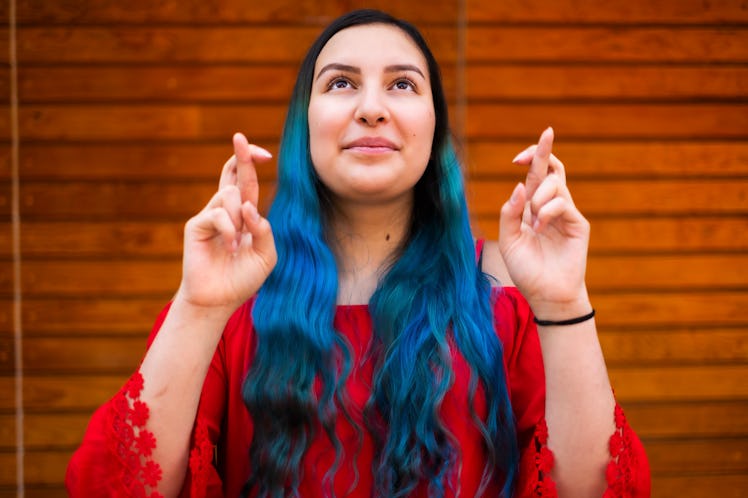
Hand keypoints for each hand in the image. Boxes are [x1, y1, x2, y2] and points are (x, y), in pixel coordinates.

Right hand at [177, 132, 276, 310]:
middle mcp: (225, 211)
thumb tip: (251, 208)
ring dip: (240, 217)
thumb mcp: (266, 255)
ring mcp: (210, 216)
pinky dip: (230, 230)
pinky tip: (230, 247)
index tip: (263, 152)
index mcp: (244, 215)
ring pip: (230, 196)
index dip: (251, 163)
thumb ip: (264, 230)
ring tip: (238, 244)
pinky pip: (218, 215)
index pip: (246, 181)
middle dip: (241, 155)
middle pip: (232, 174)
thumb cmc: (243, 279)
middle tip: (241, 137)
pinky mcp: (196, 225)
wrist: (219, 300)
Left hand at [498, 127, 590, 317]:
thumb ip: (509, 214)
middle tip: (544, 136)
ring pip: (555, 184)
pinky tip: (539, 228)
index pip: (535, 175)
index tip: (518, 157)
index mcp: (531, 208)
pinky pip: (561, 203)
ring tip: (533, 222)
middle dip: (543, 151)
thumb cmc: (526, 270)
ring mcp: (566, 214)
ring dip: (538, 197)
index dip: (532, 158)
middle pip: (551, 169)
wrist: (545, 294)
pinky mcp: (578, 224)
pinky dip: (546, 211)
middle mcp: (550, 207)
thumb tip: (519, 185)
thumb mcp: (508, 240)